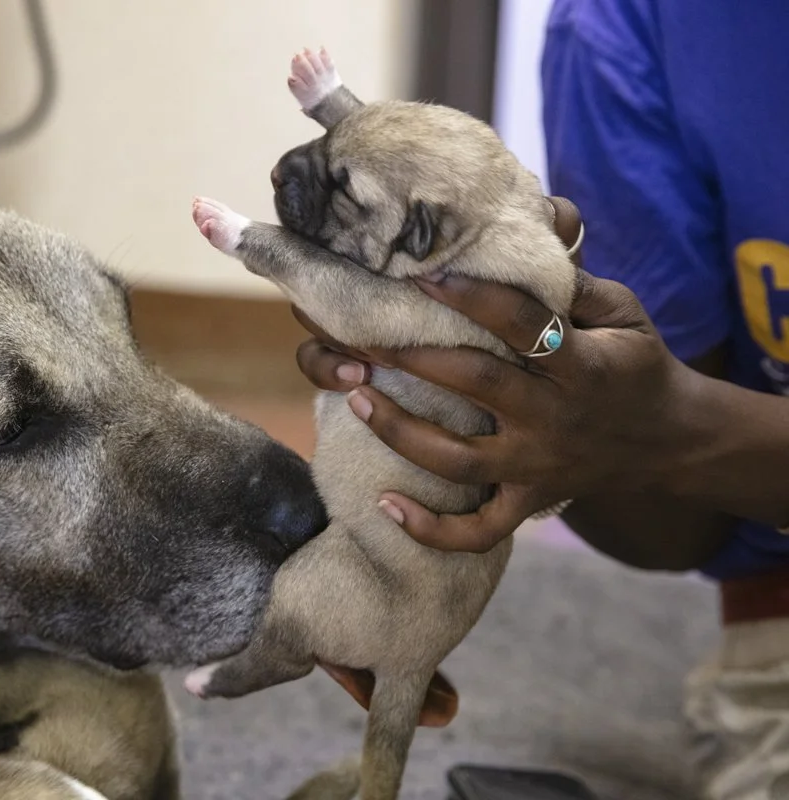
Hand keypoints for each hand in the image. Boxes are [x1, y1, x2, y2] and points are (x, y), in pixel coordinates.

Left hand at [295, 198, 704, 551]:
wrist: (672, 440)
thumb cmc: (634, 364)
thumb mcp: (623, 314)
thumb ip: (575, 283)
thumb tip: (530, 232)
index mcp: (581, 365)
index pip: (522, 326)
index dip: (473, 297)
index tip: (422, 275)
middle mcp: (553, 418)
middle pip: (476, 385)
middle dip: (414, 359)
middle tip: (360, 336)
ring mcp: (537, 466)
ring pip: (459, 461)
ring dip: (400, 432)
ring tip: (354, 399)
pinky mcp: (528, 501)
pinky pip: (478, 529)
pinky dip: (431, 530)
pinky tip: (384, 507)